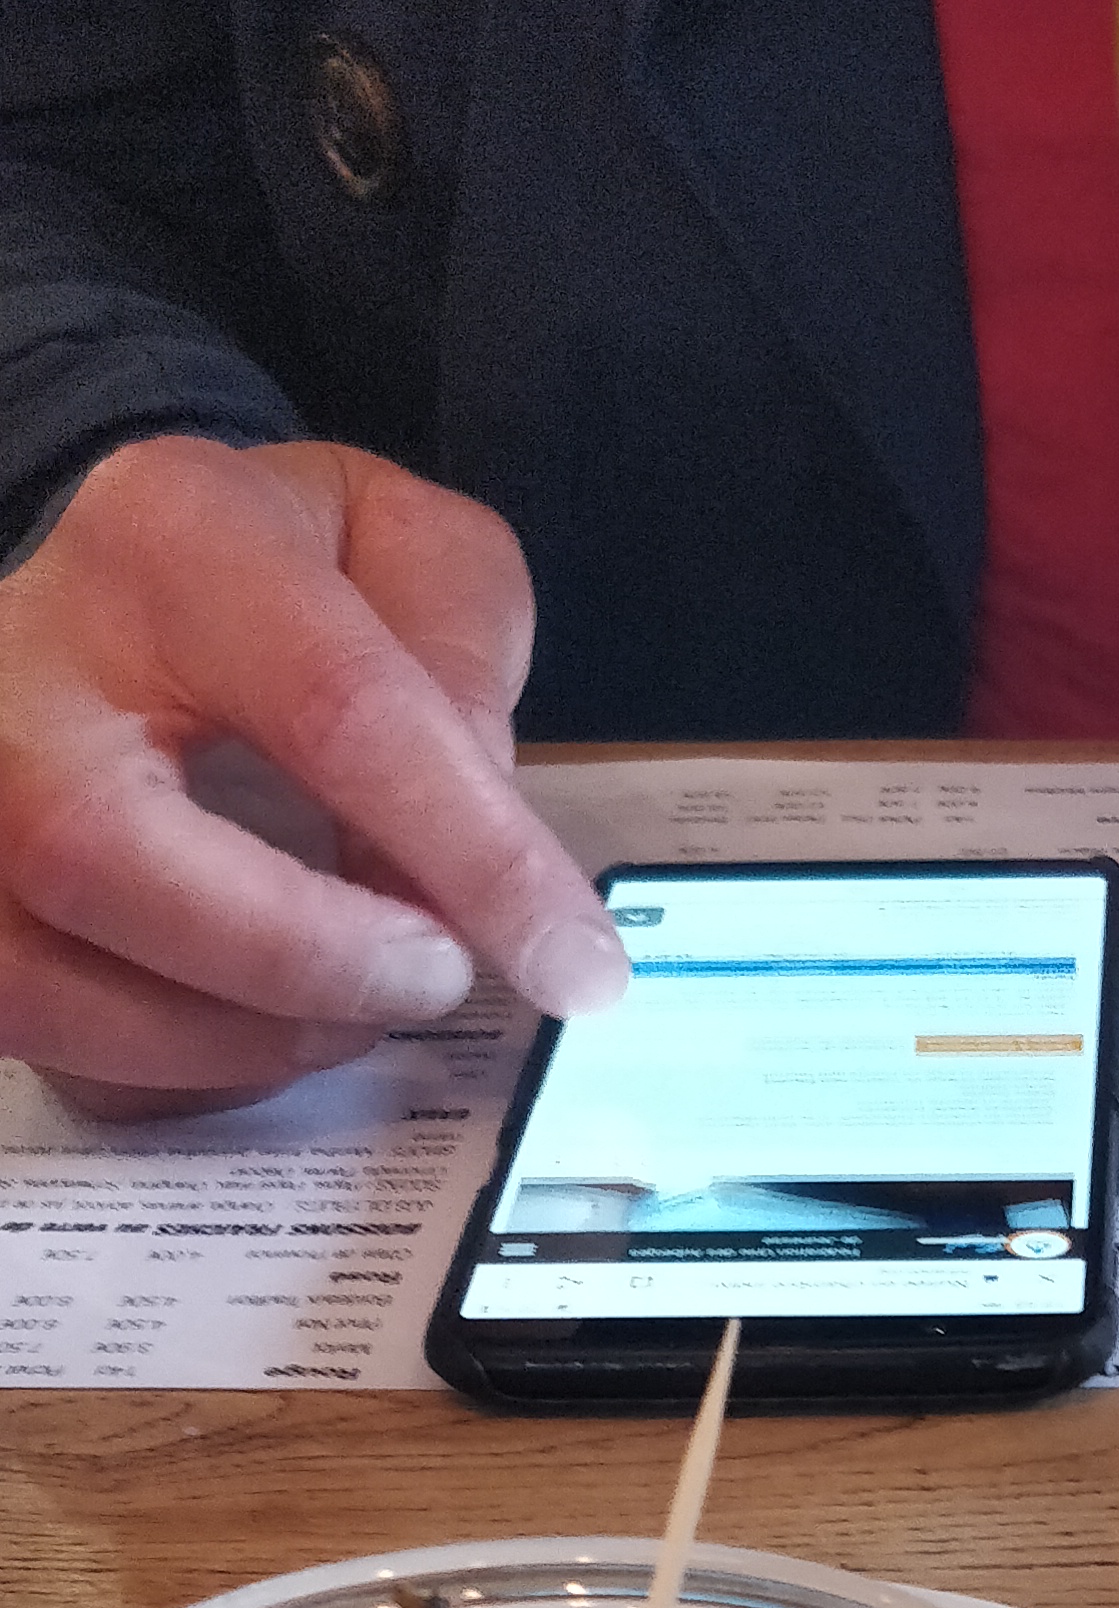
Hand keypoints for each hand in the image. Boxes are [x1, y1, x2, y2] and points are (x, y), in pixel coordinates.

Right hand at [0, 436, 629, 1114]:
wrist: (114, 587)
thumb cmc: (273, 579)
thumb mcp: (400, 548)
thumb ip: (461, 654)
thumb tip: (481, 830)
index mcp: (169, 540)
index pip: (334, 709)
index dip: (471, 857)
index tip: (574, 962)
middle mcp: (19, 666)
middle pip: (110, 853)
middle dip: (303, 958)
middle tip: (435, 979)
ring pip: (49, 978)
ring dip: (240, 1037)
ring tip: (355, 1003)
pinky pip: (37, 1035)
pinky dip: (167, 1067)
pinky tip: (255, 1023)